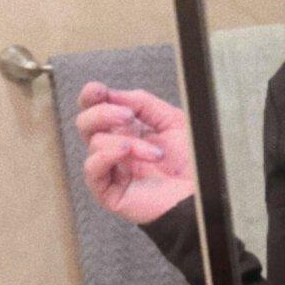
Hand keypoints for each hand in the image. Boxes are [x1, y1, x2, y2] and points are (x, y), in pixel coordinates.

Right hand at [76, 82, 194, 224]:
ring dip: (127, 142)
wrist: (199, 193)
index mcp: (128, 130)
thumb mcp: (171, 120)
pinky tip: (126, 152)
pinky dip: (106, 155)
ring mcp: (112, 169)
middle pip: (86, 123)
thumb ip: (143, 103)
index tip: (100, 91)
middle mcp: (116, 148)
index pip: (96, 108)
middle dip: (102, 113)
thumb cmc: (190, 163)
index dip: (92, 96)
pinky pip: (92, 170)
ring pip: (95, 143)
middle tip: (127, 116)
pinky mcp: (109, 191)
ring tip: (154, 152)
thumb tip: (116, 94)